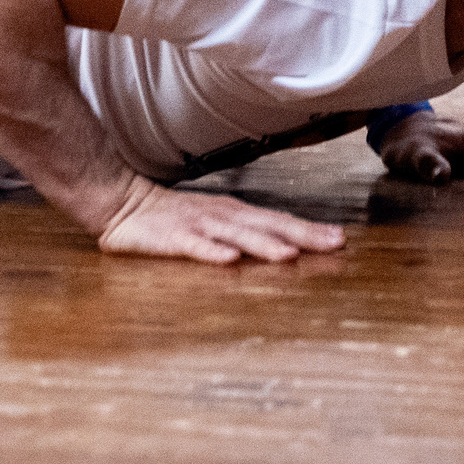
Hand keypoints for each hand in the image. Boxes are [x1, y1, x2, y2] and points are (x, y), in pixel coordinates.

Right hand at [97, 178, 345, 264]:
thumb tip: (289, 245)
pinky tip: (229, 260)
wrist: (123, 202)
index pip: (279, 220)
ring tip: (288, 255)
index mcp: (235, 214)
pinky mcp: (171, 238)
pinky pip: (195, 247)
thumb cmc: (174, 217)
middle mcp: (222, 217)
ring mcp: (198, 226)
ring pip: (236, 236)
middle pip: (267, 225)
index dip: (309, 229)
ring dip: (263, 244)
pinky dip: (212, 252)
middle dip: (301, 235)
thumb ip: (247, 232)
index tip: (341, 239)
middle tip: (333, 244)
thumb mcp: (216, 221)